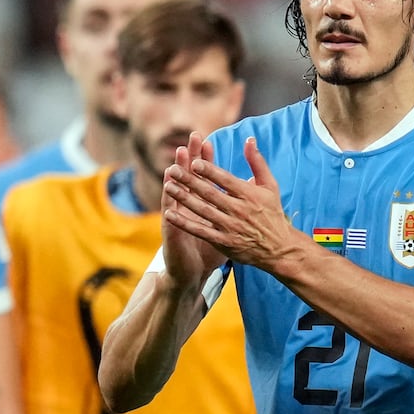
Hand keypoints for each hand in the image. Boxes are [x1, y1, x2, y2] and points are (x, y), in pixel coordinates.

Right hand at [159, 132, 224, 287]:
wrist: (190, 273)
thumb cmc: (207, 251)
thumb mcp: (223, 229)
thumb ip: (232, 209)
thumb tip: (246, 189)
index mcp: (201, 204)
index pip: (203, 177)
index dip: (205, 160)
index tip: (208, 142)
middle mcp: (186, 207)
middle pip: (189, 178)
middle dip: (190, 159)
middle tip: (190, 140)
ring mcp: (177, 217)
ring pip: (176, 191)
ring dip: (175, 175)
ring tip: (176, 157)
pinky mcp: (171, 231)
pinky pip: (171, 214)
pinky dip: (169, 202)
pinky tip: (167, 188)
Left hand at [164, 135, 304, 271]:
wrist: (279, 248)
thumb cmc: (272, 213)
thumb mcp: (270, 185)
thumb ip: (257, 162)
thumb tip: (249, 139)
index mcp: (249, 194)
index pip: (226, 180)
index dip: (209, 171)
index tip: (194, 161)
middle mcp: (239, 210)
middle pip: (210, 193)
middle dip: (190, 181)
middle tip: (173, 169)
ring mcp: (230, 227)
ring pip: (203, 210)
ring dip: (184, 199)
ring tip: (168, 186)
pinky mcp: (224, 243)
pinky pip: (201, 231)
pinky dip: (185, 223)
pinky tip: (169, 214)